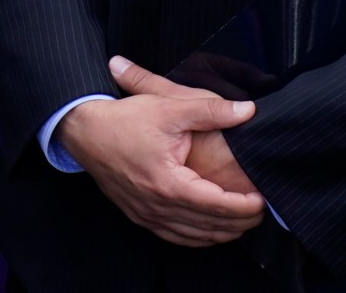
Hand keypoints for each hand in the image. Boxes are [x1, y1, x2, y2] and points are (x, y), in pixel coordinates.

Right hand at [56, 56, 264, 245]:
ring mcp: (145, 213)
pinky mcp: (137, 214)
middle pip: (211, 226)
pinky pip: (174, 236)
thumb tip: (247, 111)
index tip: (265, 198)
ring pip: (194, 236)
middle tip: (262, 210)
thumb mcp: (166, 107)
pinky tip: (209, 231)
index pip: (219, 206)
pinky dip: (197, 237)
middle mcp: (157, 205)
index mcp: (169, 184)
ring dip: (222, 233)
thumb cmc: (121, 118)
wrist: (80, 129)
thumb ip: (209, 110)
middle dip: (242, 222)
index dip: (248, 206)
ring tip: (243, 221)